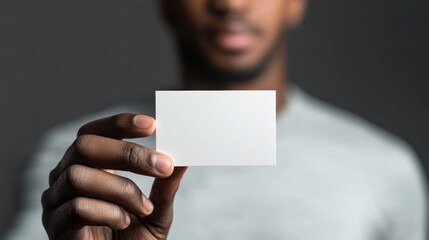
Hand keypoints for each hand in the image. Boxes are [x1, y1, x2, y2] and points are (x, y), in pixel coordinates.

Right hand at [41, 113, 186, 239]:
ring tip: (144, 207)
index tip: (152, 125)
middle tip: (162, 165)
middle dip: (127, 152)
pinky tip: (124, 221)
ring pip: (79, 175)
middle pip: (84, 145)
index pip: (95, 132)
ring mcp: (57, 200)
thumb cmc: (132, 238)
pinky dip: (108, 212)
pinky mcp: (55, 226)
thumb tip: (183, 160)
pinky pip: (76, 207)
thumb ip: (165, 187)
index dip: (119, 123)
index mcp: (90, 166)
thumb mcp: (156, 211)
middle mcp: (67, 176)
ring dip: (121, 189)